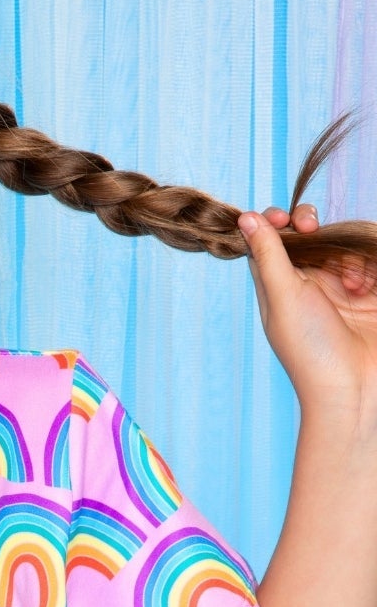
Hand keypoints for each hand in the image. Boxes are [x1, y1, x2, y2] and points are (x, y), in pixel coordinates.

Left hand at [238, 202, 376, 438]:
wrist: (355, 388)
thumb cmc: (310, 349)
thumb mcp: (284, 296)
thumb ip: (267, 255)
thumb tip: (243, 218)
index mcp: (277, 287)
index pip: (269, 241)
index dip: (273, 222)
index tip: (280, 219)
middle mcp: (307, 284)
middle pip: (307, 234)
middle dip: (310, 225)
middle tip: (310, 227)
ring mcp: (340, 287)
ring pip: (341, 243)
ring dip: (345, 253)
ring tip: (350, 283)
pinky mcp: (370, 292)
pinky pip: (369, 259)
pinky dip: (368, 267)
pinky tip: (365, 289)